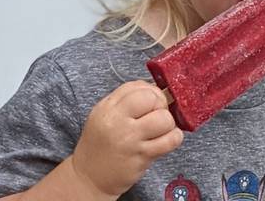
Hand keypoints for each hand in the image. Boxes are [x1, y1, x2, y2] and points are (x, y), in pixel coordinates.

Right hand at [69, 80, 182, 196]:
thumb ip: (125, 101)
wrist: (89, 178)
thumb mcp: (103, 116)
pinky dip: (174, 138)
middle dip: (161, 105)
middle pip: (152, 98)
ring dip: (168, 123)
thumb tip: (154, 90)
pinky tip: (166, 140)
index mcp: (106, 108)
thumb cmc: (100, 145)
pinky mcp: (141, 157)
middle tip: (157, 115)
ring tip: (160, 130)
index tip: (152, 102)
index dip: (150, 91)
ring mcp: (130, 140)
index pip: (136, 87)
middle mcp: (117, 122)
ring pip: (164, 119)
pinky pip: (170, 141)